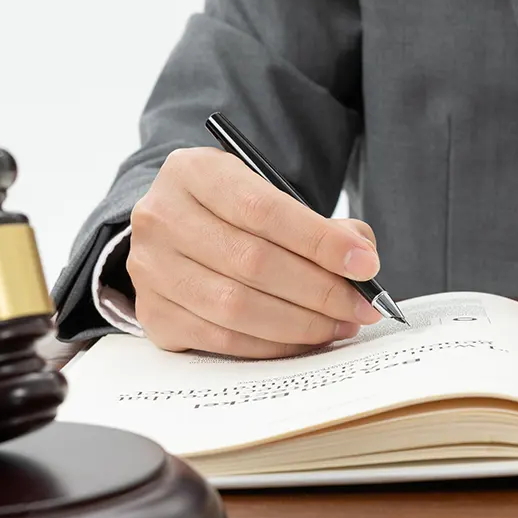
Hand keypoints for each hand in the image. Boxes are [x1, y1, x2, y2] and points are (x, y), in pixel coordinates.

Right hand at [127, 147, 382, 357]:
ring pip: (236, 306)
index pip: (264, 209)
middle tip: (362, 306)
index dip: (320, 242)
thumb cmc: (233, 213)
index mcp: (193, 172)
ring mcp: (151, 268)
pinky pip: (222, 339)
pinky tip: (304, 339)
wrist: (176, 230)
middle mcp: (162, 217)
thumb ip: (319, 223)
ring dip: (301, 323)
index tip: (365, 265)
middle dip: (320, 290)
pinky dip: (272, 345)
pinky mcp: (152, 313)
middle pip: (253, 262)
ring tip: (340, 324)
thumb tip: (360, 258)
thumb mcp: (269, 194)